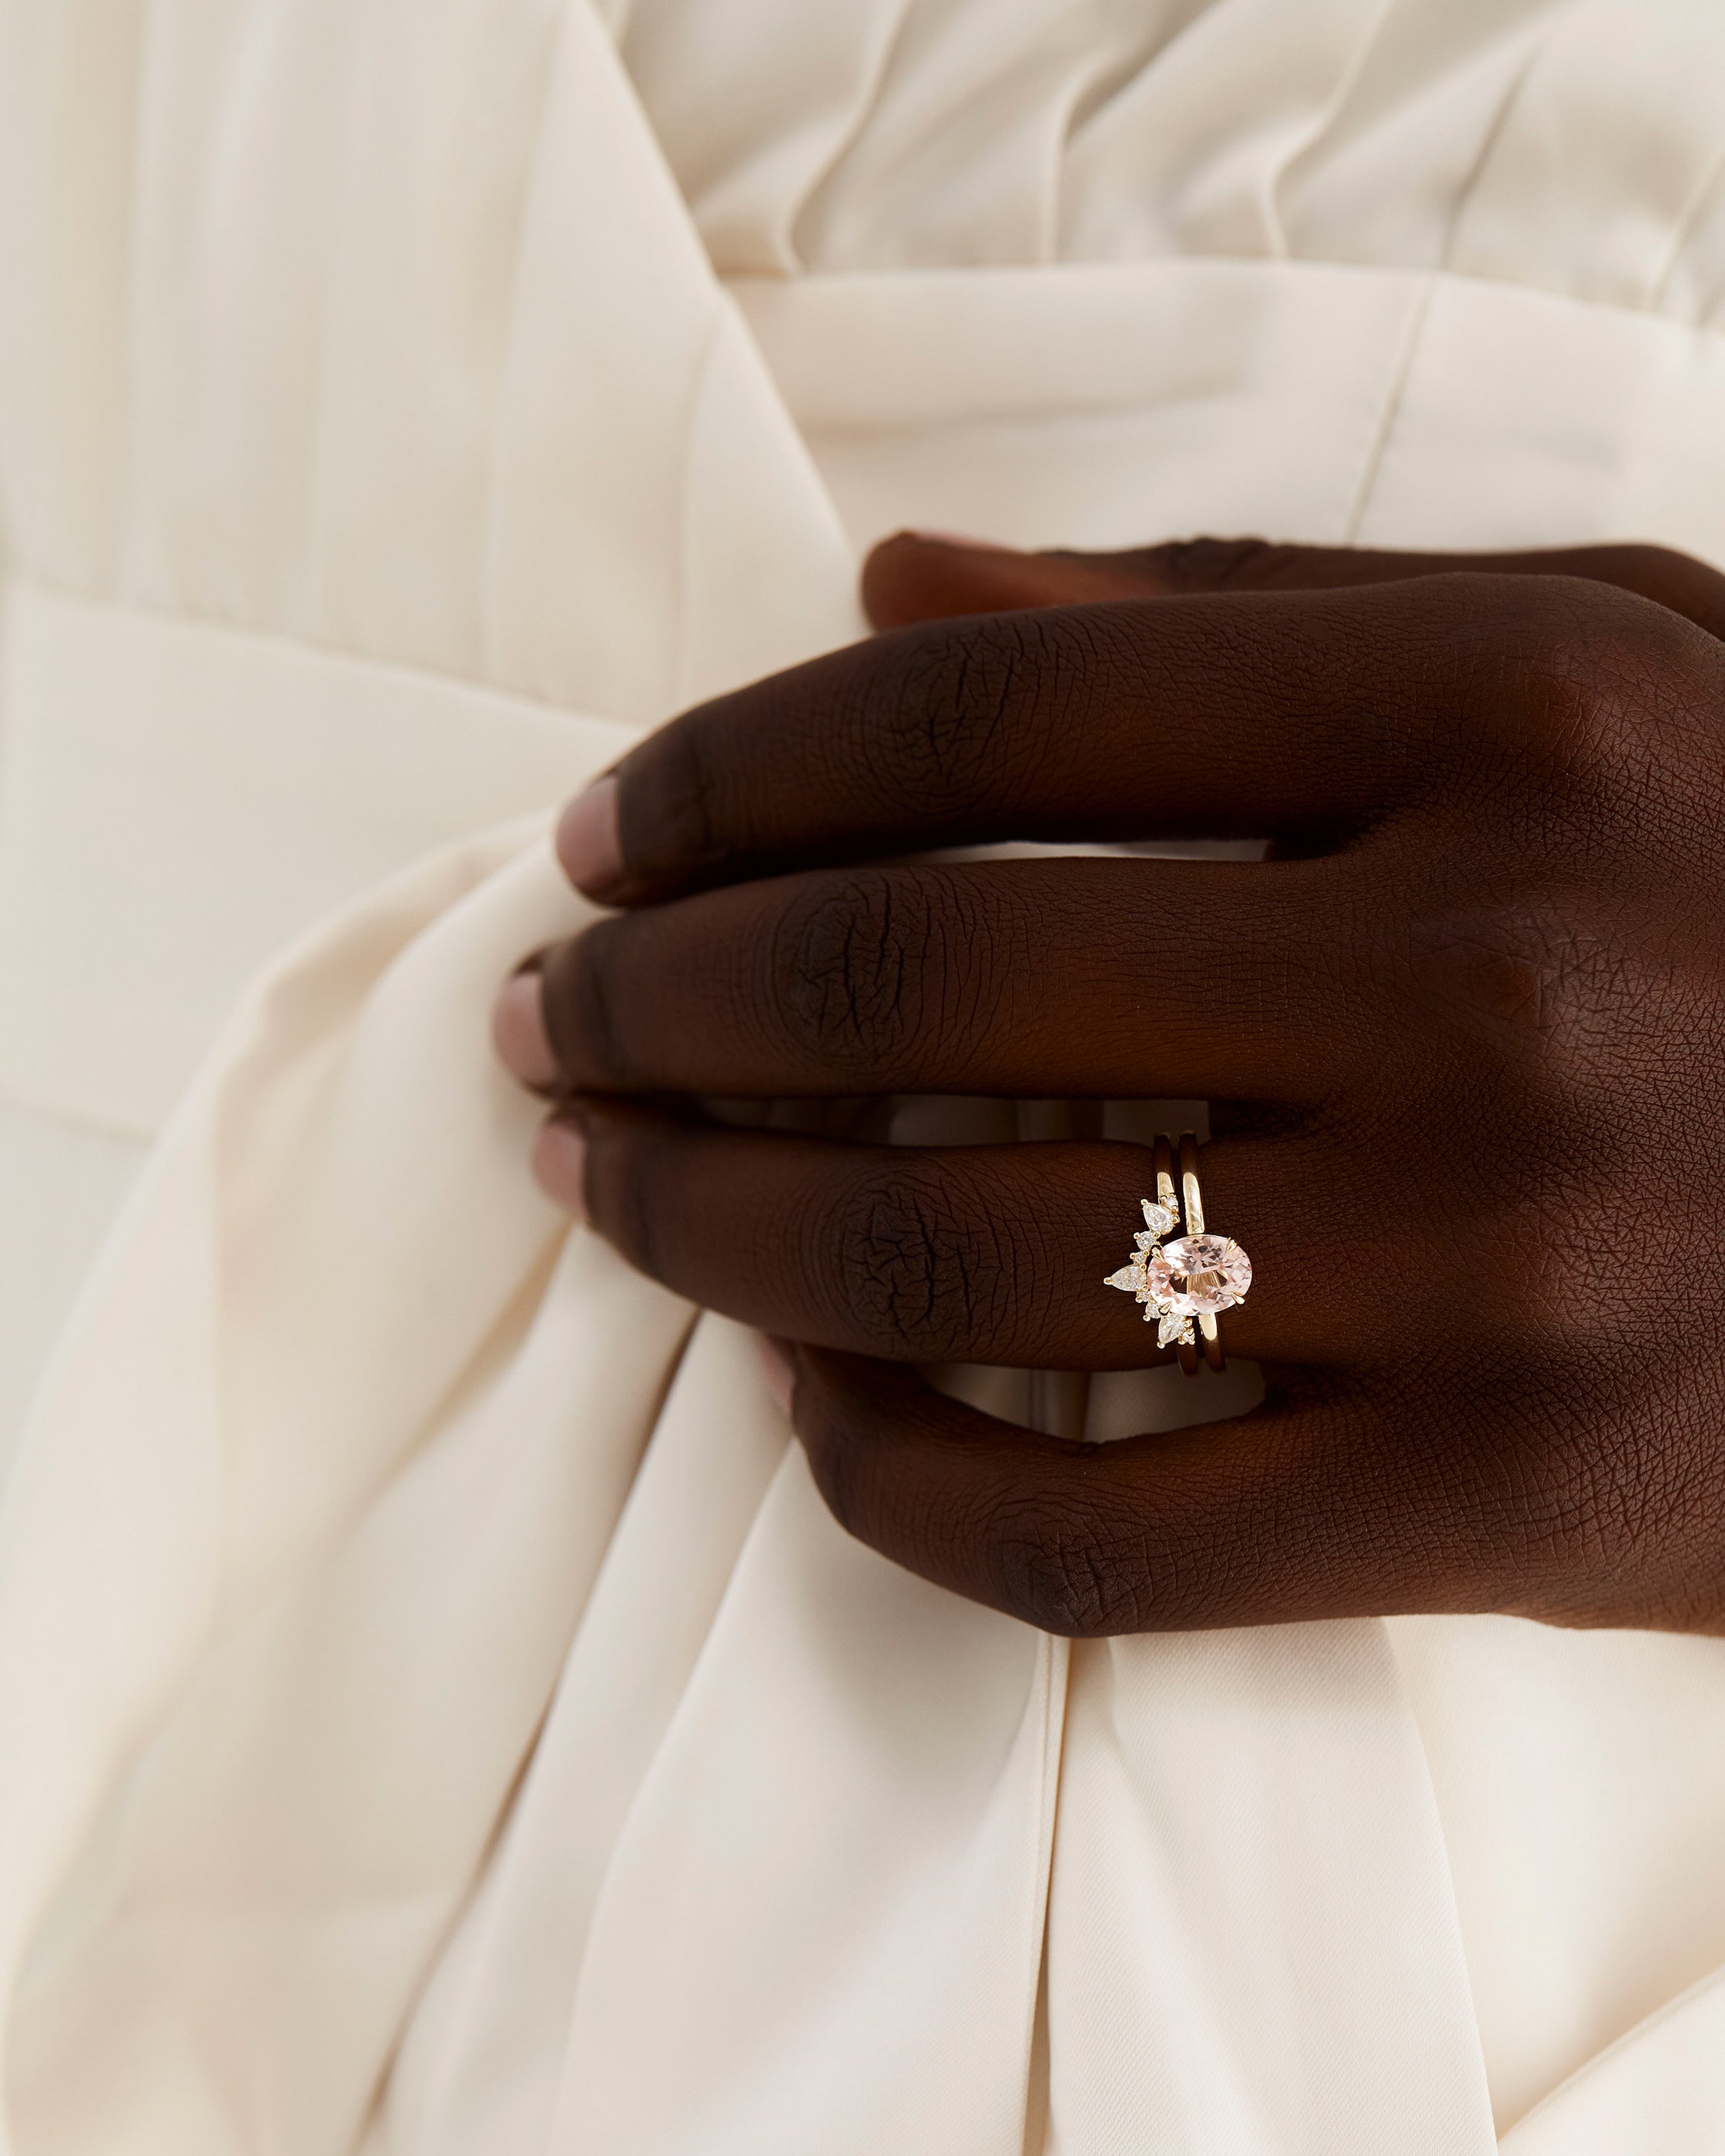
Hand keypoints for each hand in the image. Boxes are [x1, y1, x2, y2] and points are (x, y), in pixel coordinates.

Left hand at [494, 532, 1724, 1637]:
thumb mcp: (1585, 655)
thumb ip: (1236, 603)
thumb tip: (897, 574)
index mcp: (1509, 714)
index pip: (979, 713)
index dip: (730, 771)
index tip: (606, 837)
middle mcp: (1499, 978)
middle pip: (913, 985)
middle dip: (657, 1001)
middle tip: (550, 1018)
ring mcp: (1501, 1267)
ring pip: (953, 1266)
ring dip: (706, 1227)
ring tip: (607, 1183)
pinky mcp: (1497, 1507)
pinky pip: (1085, 1539)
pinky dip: (884, 1478)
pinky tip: (808, 1394)